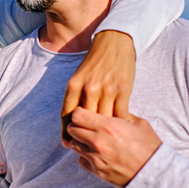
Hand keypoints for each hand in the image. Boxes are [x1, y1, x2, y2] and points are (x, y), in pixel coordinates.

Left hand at [61, 30, 135, 144]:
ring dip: (103, 132)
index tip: (67, 143)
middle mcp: (88, 88)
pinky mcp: (122, 90)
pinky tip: (119, 130)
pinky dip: (118, 123)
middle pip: (84, 120)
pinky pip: (119, 114)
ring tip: (103, 142)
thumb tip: (73, 118)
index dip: (66, 131)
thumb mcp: (80, 75)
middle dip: (83, 135)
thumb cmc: (96, 60)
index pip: (67, 114)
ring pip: (102, 119)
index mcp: (74, 84)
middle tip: (85, 147)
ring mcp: (106, 89)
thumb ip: (76, 95)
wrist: (115, 40)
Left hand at [66, 107, 160, 187]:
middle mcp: (98, 141)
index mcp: (108, 126)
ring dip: (79, 140)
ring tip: (90, 139)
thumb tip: (110, 108)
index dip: (79, 112)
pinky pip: (81, 160)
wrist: (155, 171)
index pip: (78, 115)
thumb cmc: (149, 146)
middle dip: (76, 125)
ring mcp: (96, 157)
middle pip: (72, 129)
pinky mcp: (97, 170)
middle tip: (85, 125)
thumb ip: (120, 114)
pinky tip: (95, 152)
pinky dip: (84, 155)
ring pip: (73, 144)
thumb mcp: (138, 123)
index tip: (84, 112)